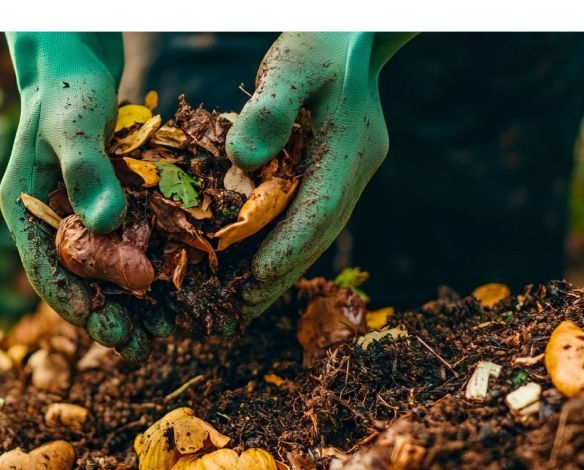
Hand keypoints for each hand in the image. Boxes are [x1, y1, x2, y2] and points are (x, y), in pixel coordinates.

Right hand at [0, 32, 161, 359]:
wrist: (78, 56)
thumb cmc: (68, 84)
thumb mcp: (73, 122)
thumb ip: (85, 169)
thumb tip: (106, 223)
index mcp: (26, 209)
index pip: (48, 272)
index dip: (79, 309)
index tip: (114, 336)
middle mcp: (51, 218)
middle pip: (78, 280)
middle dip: (111, 316)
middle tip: (147, 345)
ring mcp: (79, 211)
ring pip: (105, 268)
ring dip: (134, 299)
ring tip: (168, 325)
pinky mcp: (107, 201)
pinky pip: (127, 241)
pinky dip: (149, 264)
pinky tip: (178, 282)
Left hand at [226, 32, 416, 317]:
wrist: (351, 31)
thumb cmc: (321, 37)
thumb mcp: (295, 62)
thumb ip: (272, 107)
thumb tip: (242, 158)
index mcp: (349, 148)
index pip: (318, 211)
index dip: (287, 249)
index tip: (255, 282)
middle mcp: (353, 170)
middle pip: (317, 235)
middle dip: (280, 276)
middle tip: (241, 313)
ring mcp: (348, 174)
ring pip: (313, 233)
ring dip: (281, 269)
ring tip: (244, 304)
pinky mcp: (333, 172)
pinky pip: (306, 217)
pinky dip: (282, 245)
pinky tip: (253, 264)